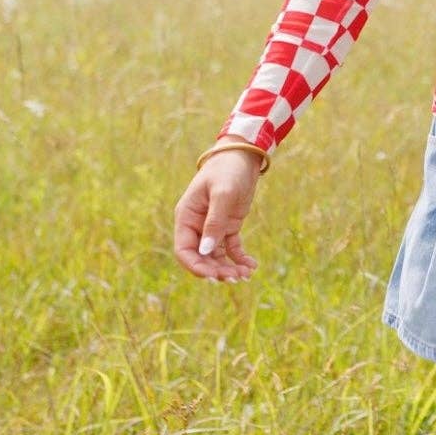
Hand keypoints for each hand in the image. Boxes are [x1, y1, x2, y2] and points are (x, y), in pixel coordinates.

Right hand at [173, 148, 264, 282]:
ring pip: (216, 256)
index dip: (195, 267)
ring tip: (246, 274)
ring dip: (229, 268)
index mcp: (186, 217)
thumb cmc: (228, 170)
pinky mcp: (228, 226)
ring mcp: (212, 227)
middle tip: (235, 278)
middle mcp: (197, 225)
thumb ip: (214, 222)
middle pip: (200, 257)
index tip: (213, 276)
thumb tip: (206, 251)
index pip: (183, 250)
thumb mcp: (222, 194)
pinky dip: (240, 259)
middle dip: (215, 271)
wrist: (243, 156)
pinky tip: (252, 266)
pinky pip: (231, 249)